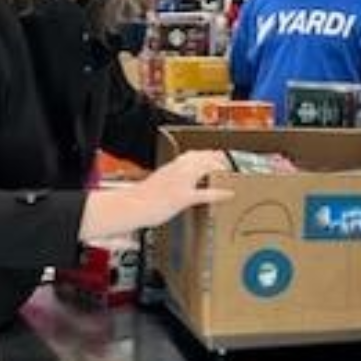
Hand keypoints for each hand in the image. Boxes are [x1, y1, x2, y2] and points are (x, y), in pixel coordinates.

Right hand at [79, 149, 232, 241]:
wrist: (129, 206)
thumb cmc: (142, 198)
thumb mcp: (159, 182)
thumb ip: (172, 177)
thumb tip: (183, 180)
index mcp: (171, 166)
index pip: (194, 154)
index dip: (209, 155)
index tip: (219, 157)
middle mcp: (177, 170)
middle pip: (204, 158)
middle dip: (220, 160)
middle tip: (230, 167)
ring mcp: (180, 183)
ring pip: (206, 169)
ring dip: (221, 171)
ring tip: (231, 176)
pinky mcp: (182, 198)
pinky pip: (205, 193)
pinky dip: (219, 193)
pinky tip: (228, 194)